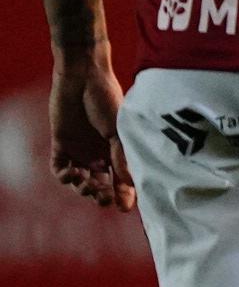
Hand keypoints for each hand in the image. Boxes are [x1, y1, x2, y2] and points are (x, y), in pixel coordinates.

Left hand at [48, 45, 130, 213]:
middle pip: (102, 185)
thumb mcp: (119, 132)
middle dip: (102, 196)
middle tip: (103, 200)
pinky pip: (60, 170)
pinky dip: (66, 177)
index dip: (124, 195)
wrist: (83, 77)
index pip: (123, 180)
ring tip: (87, 183)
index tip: (125, 208)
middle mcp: (101, 154)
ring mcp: (80, 151)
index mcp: (120, 150)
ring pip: (81, 182)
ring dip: (84, 188)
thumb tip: (131, 185)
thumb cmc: (107, 100)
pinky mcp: (61, 145)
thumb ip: (122, 158)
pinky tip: (73, 173)